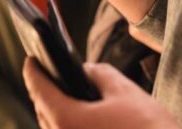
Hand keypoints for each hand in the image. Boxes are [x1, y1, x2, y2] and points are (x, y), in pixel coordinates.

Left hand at [24, 59, 177, 128]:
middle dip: (45, 91)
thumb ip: (99, 74)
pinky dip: (69, 127)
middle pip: (43, 111)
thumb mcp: (124, 91)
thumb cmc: (148, 128)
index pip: (39, 89)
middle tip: (49, 74)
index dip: (34, 70)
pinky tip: (81, 118)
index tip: (32, 60)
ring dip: (56, 112)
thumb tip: (86, 71)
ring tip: (65, 95)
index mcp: (67, 120)